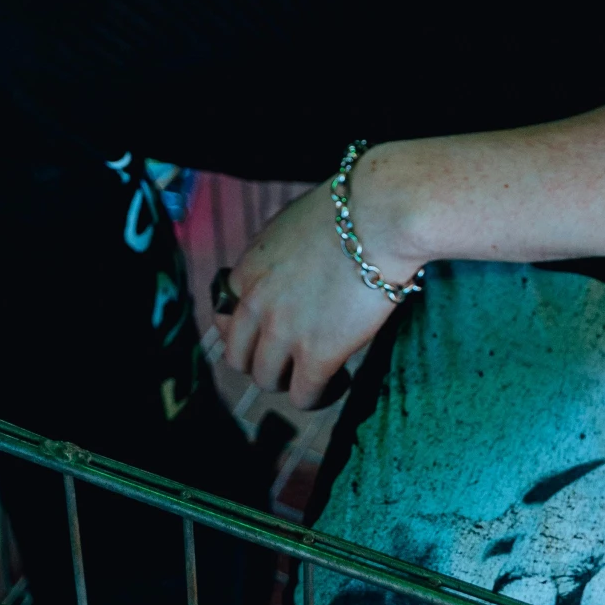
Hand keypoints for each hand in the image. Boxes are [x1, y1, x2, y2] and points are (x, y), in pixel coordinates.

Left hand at [216, 164, 422, 409]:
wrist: (380, 214)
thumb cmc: (352, 209)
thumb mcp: (295, 224)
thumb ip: (280, 256)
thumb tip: (293, 272)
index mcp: (250, 267)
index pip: (225, 316)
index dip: (247, 331)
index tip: (270, 334)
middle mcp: (257, 301)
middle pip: (237, 356)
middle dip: (262, 361)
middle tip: (292, 357)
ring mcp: (283, 330)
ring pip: (266, 380)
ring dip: (289, 381)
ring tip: (318, 371)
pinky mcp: (316, 354)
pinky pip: (303, 396)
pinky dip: (320, 395)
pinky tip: (341, 378)